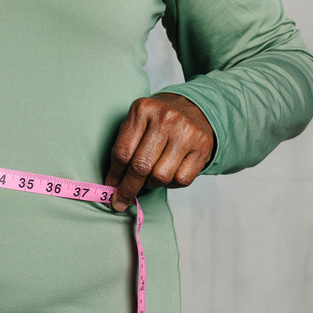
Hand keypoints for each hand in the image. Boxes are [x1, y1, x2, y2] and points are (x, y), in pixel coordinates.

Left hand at [105, 93, 213, 210]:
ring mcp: (186, 133)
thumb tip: (113, 184)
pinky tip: (167, 175)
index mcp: (143, 110)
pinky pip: (181, 180)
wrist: (191, 110)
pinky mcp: (202, 147)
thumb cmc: (156, 122)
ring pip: (161, 176)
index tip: (110, 188)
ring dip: (150, 185)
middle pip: (140, 166)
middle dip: (128, 189)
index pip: (122, 152)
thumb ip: (124, 148)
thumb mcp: (136, 123)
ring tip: (148, 179)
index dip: (114, 175)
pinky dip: (170, 184)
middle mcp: (166, 119)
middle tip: (120, 202)